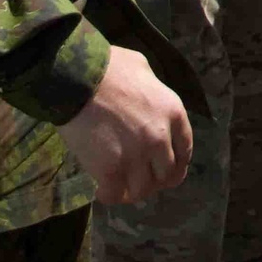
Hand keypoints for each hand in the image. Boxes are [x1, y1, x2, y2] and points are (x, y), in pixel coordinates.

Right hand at [61, 46, 192, 205]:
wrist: (75, 77)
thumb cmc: (106, 66)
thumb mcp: (141, 67)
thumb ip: (152, 85)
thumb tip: (148, 92)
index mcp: (172, 111)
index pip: (185, 149)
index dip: (177, 163)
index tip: (167, 168)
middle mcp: (160, 138)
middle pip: (167, 174)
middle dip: (155, 179)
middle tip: (141, 179)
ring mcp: (136, 156)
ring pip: (143, 189)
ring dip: (133, 191)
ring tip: (121, 188)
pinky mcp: (110, 169)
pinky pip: (115, 194)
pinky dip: (109, 196)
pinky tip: (101, 192)